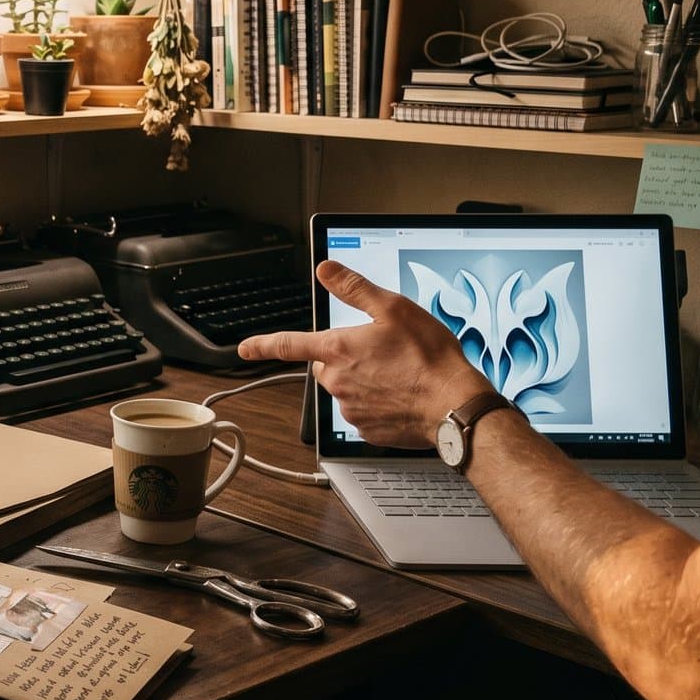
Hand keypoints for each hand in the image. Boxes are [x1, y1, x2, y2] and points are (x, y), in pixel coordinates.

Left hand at [237, 260, 492, 446]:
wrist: (454, 406)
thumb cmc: (429, 358)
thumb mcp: (394, 309)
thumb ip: (354, 288)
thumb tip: (326, 269)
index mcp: (337, 350)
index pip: (287, 344)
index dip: (262, 344)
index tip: (244, 348)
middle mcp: (337, 381)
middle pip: (326, 365)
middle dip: (344, 357)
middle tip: (381, 352)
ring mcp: (350, 409)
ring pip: (346, 388)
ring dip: (364, 380)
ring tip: (399, 374)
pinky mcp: (366, 430)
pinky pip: (364, 412)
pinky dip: (378, 403)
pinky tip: (401, 395)